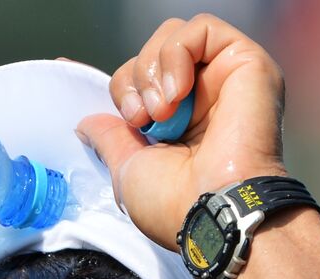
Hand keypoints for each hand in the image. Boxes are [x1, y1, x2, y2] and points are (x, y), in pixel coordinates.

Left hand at [75, 14, 288, 250]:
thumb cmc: (174, 204)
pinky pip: (202, 28)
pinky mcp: (247, 62)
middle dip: (132, 81)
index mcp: (178, 125)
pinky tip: (178, 93)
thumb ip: (109, 139)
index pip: (141, 81)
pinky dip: (176, 54)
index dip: (119, 82)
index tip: (72, 75)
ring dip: (152, 70)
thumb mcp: (128, 170)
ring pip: (173, 36)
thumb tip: (86, 123)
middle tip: (140, 120)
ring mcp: (225, 78)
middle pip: (152, 55)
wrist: (213, 210)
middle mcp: (203, 98)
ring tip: (161, 113)